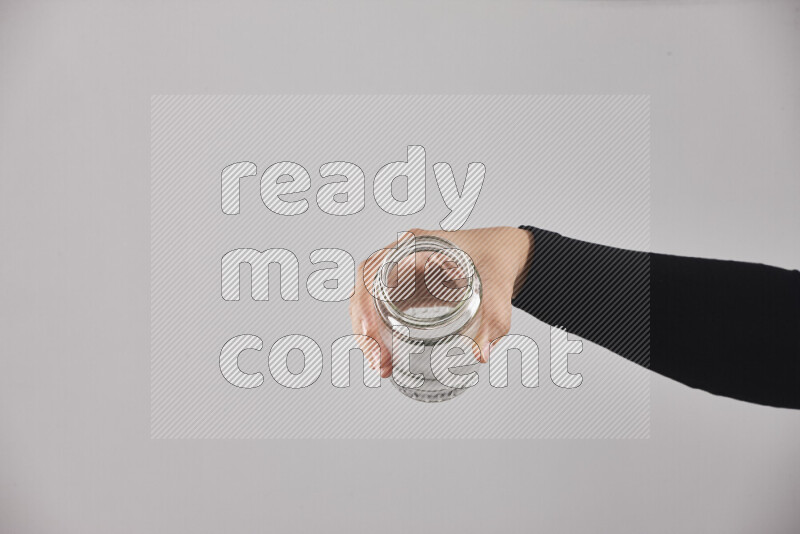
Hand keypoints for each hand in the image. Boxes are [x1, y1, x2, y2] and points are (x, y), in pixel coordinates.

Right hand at [349, 226, 532, 376]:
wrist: (506, 254)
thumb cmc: (497, 258)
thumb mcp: (497, 288)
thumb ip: (492, 319)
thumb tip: (480, 354)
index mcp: (415, 245)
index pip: (372, 271)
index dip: (365, 302)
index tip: (370, 332)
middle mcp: (402, 257)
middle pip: (364, 291)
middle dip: (365, 329)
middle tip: (380, 361)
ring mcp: (402, 274)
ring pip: (369, 303)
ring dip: (369, 335)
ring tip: (382, 365)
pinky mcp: (408, 290)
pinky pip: (383, 311)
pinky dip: (380, 334)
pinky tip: (387, 357)